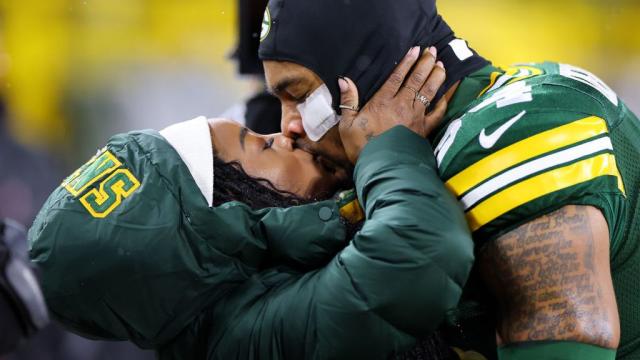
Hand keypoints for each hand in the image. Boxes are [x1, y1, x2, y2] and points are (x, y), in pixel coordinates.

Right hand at [338, 46, 447, 163]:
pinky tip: (446, 95)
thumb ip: (348, 100)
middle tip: (432, 51)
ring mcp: (415, 118)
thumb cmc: (361, 148)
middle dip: (425, 63)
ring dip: (436, 77)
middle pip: (417, 80)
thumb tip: (344, 80)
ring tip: (441, 65)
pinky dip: (443, 103)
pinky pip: (437, 114)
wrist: (381, 168)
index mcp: (383, 102)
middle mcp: (402, 106)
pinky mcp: (423, 130)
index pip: (397, 77)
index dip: (407, 62)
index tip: (415, 49)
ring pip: (429, 92)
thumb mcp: (347, 124)